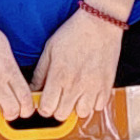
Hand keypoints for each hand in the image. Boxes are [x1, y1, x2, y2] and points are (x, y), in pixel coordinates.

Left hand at [32, 8, 125, 123]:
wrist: (100, 23)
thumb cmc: (74, 33)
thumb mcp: (50, 49)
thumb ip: (40, 72)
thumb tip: (33, 89)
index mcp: (59, 76)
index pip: (46, 108)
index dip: (44, 107)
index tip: (46, 100)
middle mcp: (76, 85)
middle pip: (62, 115)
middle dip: (58, 109)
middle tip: (60, 97)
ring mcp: (93, 87)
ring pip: (81, 113)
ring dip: (77, 107)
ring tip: (76, 95)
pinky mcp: (107, 85)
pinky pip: (99, 106)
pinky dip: (94, 102)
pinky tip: (89, 91)